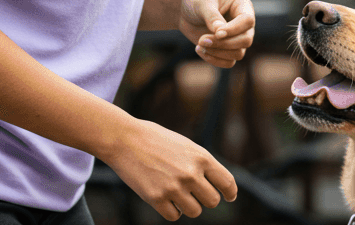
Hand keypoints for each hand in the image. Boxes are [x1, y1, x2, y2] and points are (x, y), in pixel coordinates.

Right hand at [106, 118, 235, 219]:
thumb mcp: (185, 145)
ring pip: (195, 212)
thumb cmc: (155, 140)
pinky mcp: (156, 198)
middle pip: (212, 201)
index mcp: (201, 157)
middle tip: (194, 193)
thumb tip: (216, 184)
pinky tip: (165, 198)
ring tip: (177, 194)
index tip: (228, 197)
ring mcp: (174, 187)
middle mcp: (191, 174)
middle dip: (205, 199)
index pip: (227, 183)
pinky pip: (174, 216)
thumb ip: (201, 163)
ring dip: (188, 206)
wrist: (125, 139)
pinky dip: (172, 210)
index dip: (230, 193)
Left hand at [178, 0, 254, 67]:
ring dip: (218, 52)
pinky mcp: (229, 50)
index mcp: (242, 6)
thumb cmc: (195, 1)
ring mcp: (238, 38)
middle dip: (224, 44)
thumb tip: (221, 33)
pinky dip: (214, 59)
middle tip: (201, 40)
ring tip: (199, 44)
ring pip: (238, 53)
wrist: (185, 12)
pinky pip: (229, 62)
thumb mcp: (202, 5)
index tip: (216, 33)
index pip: (247, 20)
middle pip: (246, 40)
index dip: (234, 29)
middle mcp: (244, 23)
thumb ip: (212, 17)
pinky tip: (199, 50)